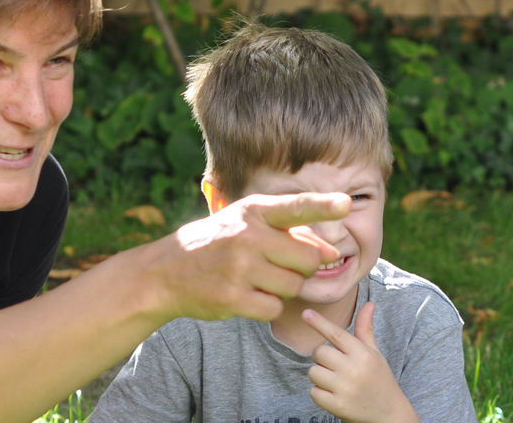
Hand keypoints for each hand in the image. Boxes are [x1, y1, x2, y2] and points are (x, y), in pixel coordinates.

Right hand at [136, 192, 348, 323]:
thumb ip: (289, 231)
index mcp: (252, 211)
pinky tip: (249, 296)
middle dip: (304, 266)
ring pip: (294, 285)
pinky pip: (274, 308)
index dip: (323, 205)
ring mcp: (239, 268)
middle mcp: (247, 236)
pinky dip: (268, 306)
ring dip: (286, 288)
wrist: (166, 273)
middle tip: (281, 265)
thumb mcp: (246, 223)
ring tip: (261, 279)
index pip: (295, 206)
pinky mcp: (233, 298)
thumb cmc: (218, 244)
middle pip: (308, 258)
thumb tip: (330, 252)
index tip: (346, 204)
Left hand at [305, 302, 418, 422]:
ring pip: (313, 372)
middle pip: (319, 353)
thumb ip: (365, 329)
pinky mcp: (337, 406)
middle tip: (336, 366)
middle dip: (322, 358)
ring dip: (320, 376)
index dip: (319, 323)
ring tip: (336, 382)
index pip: (336, 334)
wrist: (388, 414)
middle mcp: (354, 369)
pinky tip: (335, 395)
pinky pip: (314, 392)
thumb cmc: (379, 379)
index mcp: (363, 354)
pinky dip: (320, 393)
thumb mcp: (375, 353)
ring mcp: (345, 389)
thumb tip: (369, 304)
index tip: (305, 313)